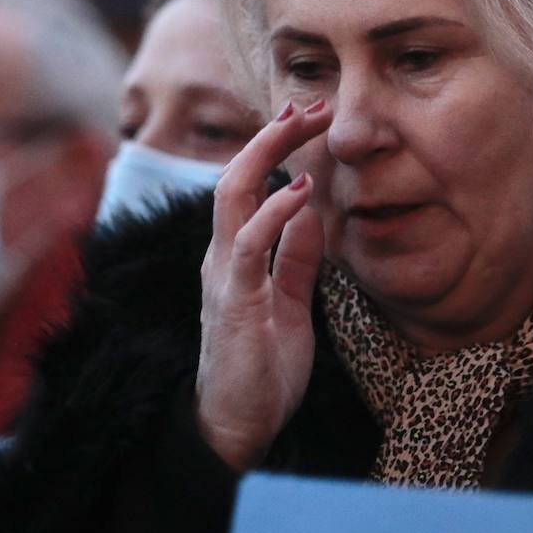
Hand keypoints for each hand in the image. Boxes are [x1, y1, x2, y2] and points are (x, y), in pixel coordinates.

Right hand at [196, 98, 331, 469]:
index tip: (309, 117)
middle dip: (273, 135)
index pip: (249, 185)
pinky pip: (248, 245)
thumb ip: (296, 260)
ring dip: (269, 154)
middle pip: (237, 175)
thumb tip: (311, 211)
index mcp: (234, 256)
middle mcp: (221, 256)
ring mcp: (223, 276)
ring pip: (233, 195)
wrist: (236, 428)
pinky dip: (274, 212)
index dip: (275, 147)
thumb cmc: (261, 370)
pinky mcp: (233, 301)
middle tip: (311, 103)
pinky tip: (301, 190)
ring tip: (304, 124)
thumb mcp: (290, 304)